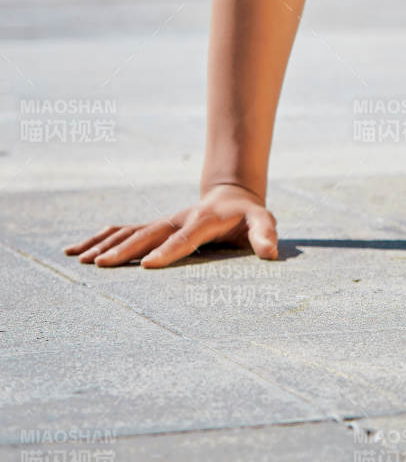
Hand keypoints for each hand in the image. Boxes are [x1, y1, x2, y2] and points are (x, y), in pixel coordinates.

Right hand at [64, 183, 277, 269]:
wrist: (232, 195)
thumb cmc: (248, 215)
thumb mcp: (263, 220)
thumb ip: (265, 234)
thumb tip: (271, 253)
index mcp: (203, 220)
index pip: (185, 238)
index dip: (168, 251)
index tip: (148, 265)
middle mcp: (178, 219)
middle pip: (148, 234)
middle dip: (125, 250)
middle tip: (101, 266)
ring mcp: (163, 222)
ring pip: (130, 231)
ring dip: (105, 245)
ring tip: (80, 260)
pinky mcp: (154, 227)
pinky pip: (123, 231)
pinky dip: (100, 239)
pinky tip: (77, 251)